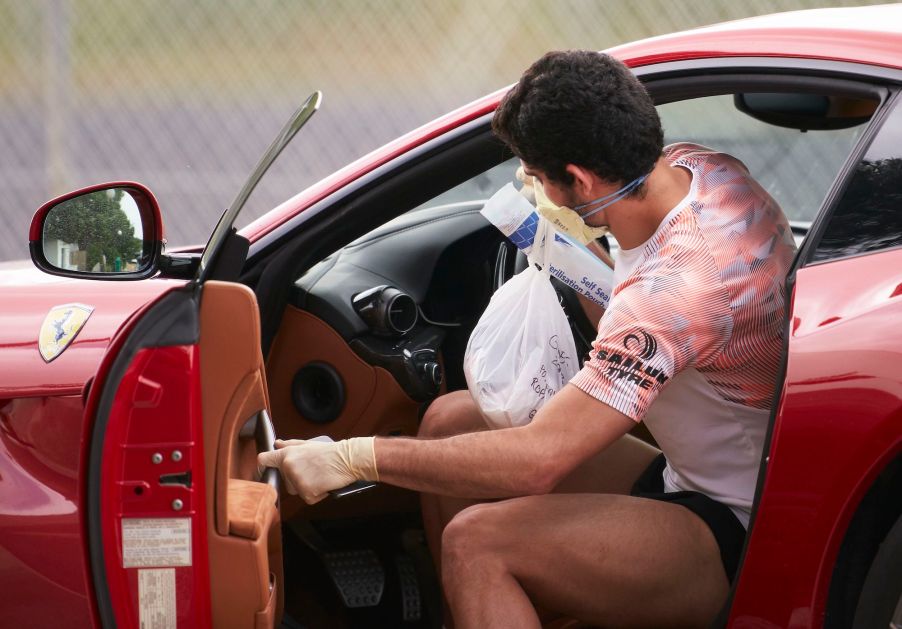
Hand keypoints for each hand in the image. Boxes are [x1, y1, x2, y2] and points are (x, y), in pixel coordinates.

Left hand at [257, 437, 377, 503]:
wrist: (347, 459)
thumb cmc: (330, 451)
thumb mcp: (308, 444)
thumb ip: (289, 445)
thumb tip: (277, 444)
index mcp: (287, 454)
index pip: (264, 460)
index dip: (263, 465)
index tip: (265, 468)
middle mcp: (289, 467)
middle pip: (285, 480)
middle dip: (296, 478)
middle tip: (312, 470)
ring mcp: (297, 481)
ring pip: (296, 490)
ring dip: (306, 487)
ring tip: (319, 476)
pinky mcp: (307, 493)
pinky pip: (307, 498)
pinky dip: (316, 494)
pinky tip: (323, 484)